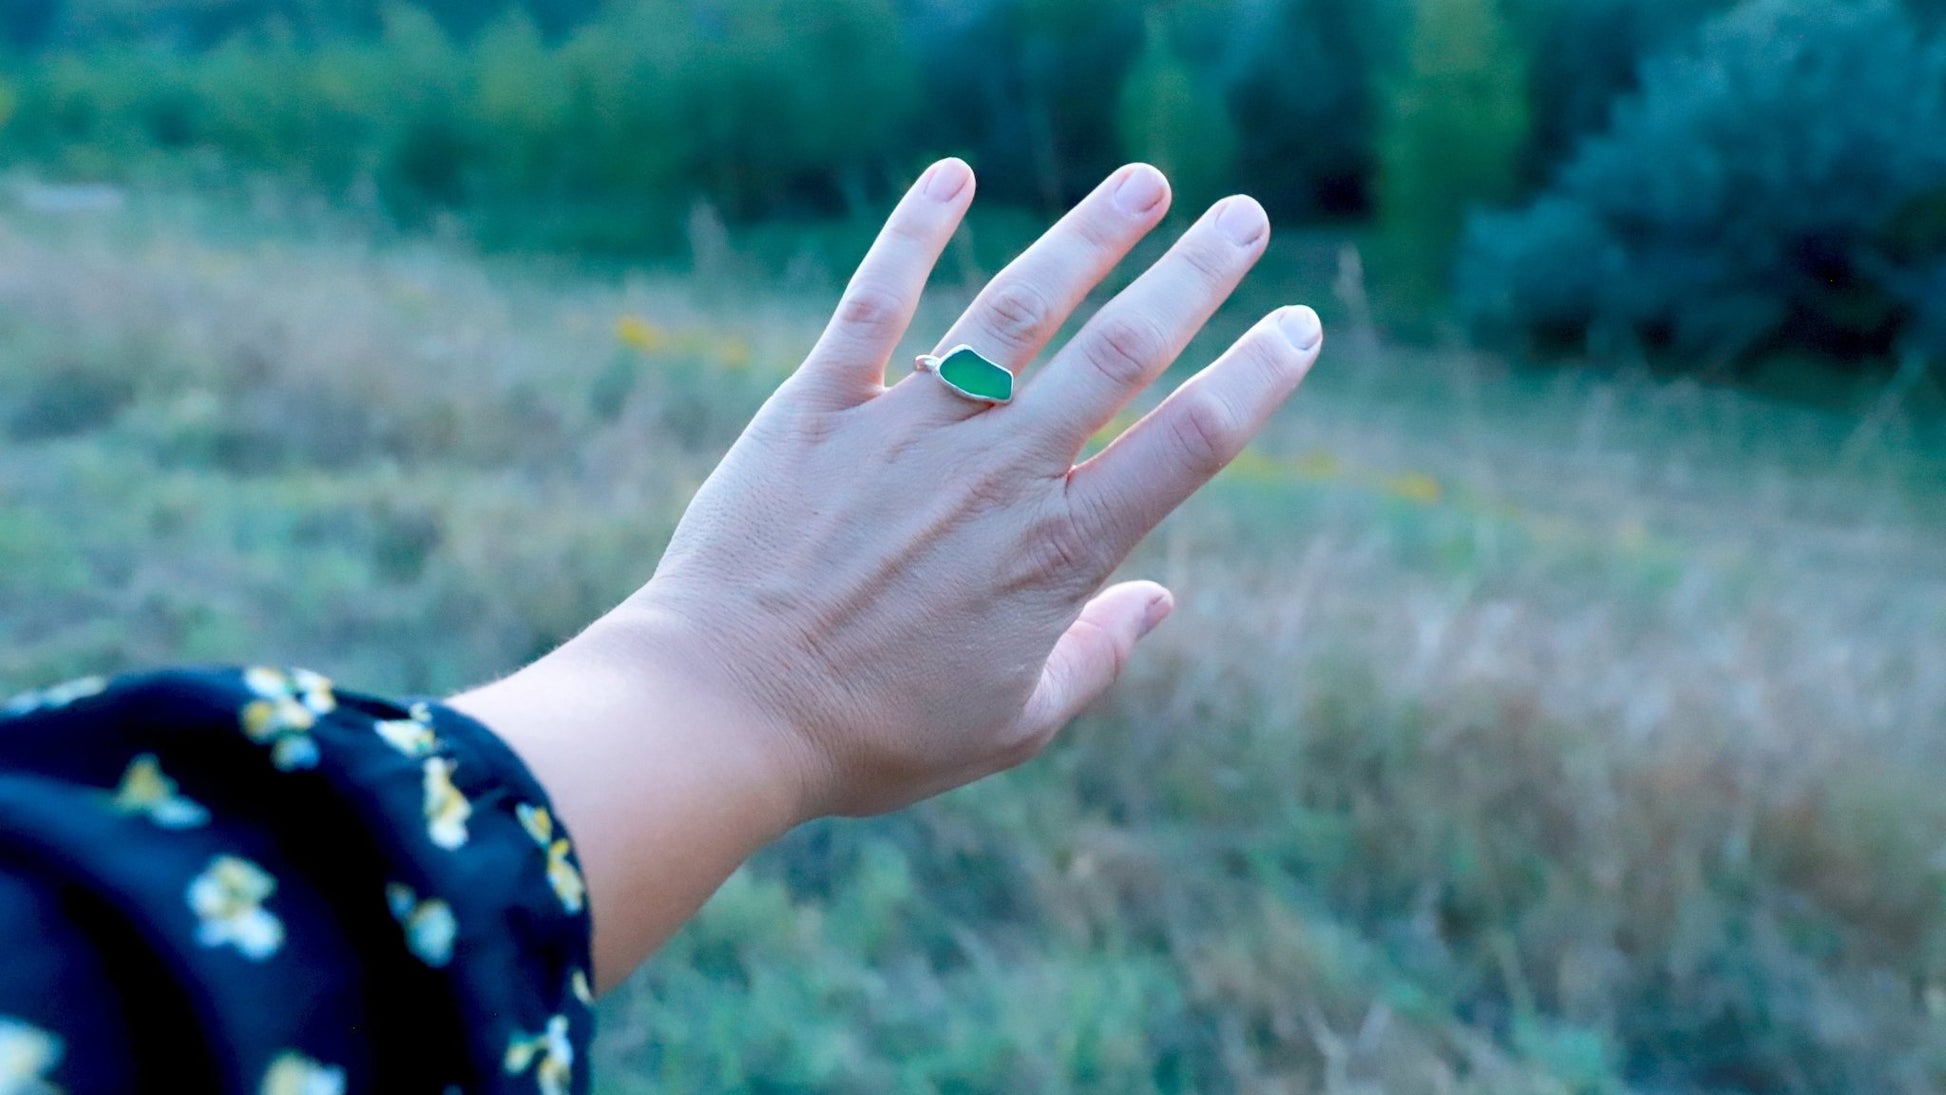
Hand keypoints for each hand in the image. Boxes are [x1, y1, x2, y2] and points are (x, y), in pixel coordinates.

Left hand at [456, 159, 1322, 986]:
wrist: (724, 713)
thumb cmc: (870, 738)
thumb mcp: (1009, 727)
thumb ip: (1096, 657)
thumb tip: (1161, 601)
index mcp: (1058, 550)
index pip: (1190, 442)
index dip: (1258, 377)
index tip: (1299, 326)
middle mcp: (997, 471)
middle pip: (1122, 350)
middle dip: (1195, 275)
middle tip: (1247, 218)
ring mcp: (907, 429)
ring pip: (1017, 307)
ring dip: (1089, 236)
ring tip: (1144, 183)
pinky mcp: (819, 407)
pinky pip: (875, 301)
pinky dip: (913, 232)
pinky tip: (951, 175)